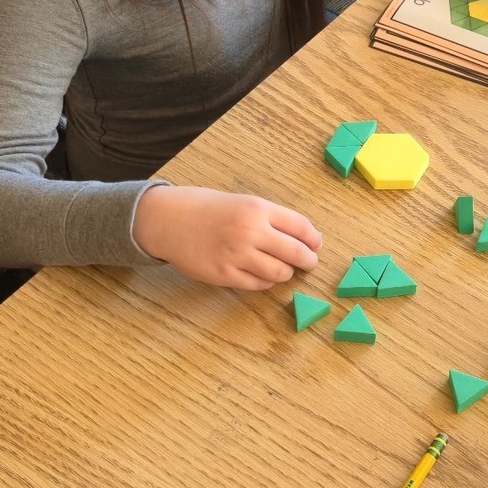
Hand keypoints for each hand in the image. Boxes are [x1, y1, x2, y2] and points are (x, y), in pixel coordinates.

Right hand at [132, 185, 321, 289]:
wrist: (171, 220)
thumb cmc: (208, 208)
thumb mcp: (242, 202)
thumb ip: (269, 218)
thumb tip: (301, 237)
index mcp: (257, 208)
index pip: (300, 226)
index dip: (313, 239)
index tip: (316, 244)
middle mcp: (250, 231)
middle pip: (295, 252)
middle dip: (308, 260)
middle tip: (309, 262)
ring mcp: (237, 255)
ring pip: (279, 273)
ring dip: (286, 272)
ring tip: (284, 268)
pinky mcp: (225, 275)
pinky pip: (257, 284)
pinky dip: (266, 282)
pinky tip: (262, 274)